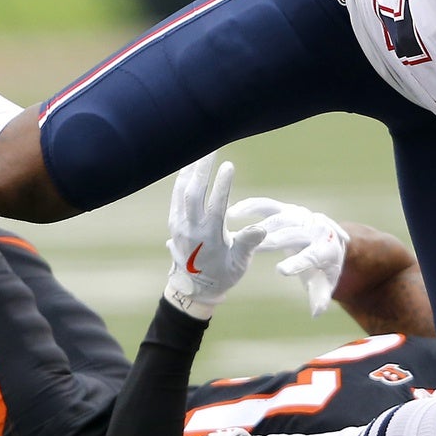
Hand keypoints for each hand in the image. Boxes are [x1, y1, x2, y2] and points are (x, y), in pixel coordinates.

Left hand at [164, 155, 266, 318]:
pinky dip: (182, 179)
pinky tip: (188, 166)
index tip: (228, 165)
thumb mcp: (240, 264)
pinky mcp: (174, 222)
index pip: (216, 207)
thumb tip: (262, 229)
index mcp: (210, 238)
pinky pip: (176, 196)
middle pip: (194, 193)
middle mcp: (191, 229)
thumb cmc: (224, 274)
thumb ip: (248, 244)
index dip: (222, 185)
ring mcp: (180, 225)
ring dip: (190, 170)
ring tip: (200, 150)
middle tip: (212, 148)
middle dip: (202, 169)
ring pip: (182, 192)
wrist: (196, 288)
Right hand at [228, 197, 349, 316]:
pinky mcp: (285, 208)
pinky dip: (250, 206)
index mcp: (325, 249)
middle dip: (274, 241)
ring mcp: (299, 216)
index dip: (297, 263)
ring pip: (280, 218)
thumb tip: (317, 313)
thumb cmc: (323, 266)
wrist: (329, 237)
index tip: (281, 271)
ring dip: (259, 226)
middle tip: (254, 249)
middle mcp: (314, 229)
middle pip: (293, 235)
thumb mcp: (325, 282)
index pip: (312, 256)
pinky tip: (232, 212)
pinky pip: (267, 205)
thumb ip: (320, 296)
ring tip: (238, 234)